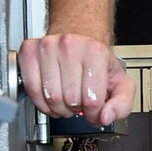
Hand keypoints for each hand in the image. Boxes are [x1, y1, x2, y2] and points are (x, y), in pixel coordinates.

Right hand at [19, 32, 134, 124]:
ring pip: (50, 97)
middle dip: (75, 109)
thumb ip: (122, 104)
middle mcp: (70, 46)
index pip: (92, 101)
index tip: (93, 110)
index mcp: (95, 52)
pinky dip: (41, 102)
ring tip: (66, 100)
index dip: (93, 113)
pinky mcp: (29, 51)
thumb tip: (105, 117)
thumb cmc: (97, 59)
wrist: (78, 33)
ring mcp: (47, 47)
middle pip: (70, 100)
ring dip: (58, 108)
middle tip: (79, 102)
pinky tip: (50, 98)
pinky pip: (32, 89)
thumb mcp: (120, 82)